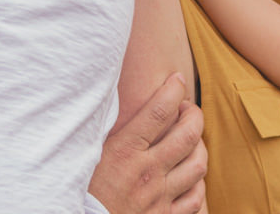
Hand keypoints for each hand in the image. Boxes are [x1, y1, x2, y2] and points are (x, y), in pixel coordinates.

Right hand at [89, 73, 207, 213]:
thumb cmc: (80, 190)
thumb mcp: (87, 154)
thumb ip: (105, 128)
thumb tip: (111, 96)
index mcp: (124, 152)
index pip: (160, 111)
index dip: (174, 89)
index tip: (177, 80)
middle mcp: (147, 173)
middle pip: (187, 135)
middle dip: (194, 114)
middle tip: (187, 108)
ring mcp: (158, 197)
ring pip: (198, 165)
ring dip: (199, 147)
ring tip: (191, 140)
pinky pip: (195, 199)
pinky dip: (198, 184)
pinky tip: (190, 176)